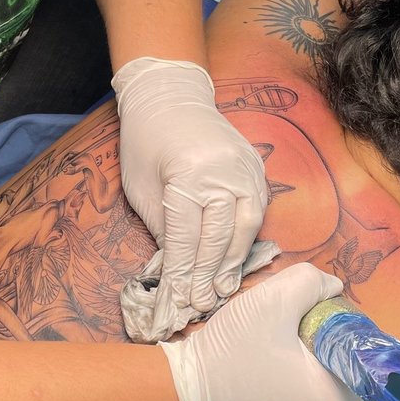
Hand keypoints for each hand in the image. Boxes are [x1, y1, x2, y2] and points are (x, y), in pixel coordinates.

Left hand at [113, 57, 268, 338]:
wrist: (170, 95)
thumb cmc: (146, 143)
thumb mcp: (142, 189)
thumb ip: (163, 229)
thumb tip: (177, 272)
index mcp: (188, 175)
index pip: (186, 238)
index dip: (182, 273)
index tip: (179, 301)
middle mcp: (223, 172)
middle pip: (219, 237)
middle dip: (209, 275)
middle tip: (203, 304)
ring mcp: (245, 168)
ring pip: (246, 227)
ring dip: (234, 262)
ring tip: (223, 289)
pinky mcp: (257, 168)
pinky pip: (257, 211)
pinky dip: (247, 239)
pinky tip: (237, 259)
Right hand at [160, 263, 360, 400]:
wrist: (183, 390)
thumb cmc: (231, 348)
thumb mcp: (274, 299)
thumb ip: (315, 282)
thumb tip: (334, 289)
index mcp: (335, 400)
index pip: (360, 349)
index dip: (341, 322)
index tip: (312, 310)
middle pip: (347, 365)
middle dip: (327, 338)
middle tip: (294, 321)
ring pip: (329, 379)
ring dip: (313, 355)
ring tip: (281, 340)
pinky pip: (311, 395)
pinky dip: (301, 374)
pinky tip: (274, 360)